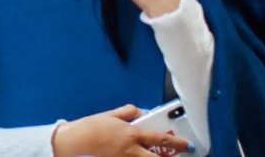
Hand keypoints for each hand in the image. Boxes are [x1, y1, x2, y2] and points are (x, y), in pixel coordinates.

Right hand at [51, 105, 190, 156]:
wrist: (77, 141)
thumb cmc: (93, 127)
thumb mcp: (113, 114)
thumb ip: (130, 111)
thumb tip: (142, 112)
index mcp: (132, 134)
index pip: (161, 139)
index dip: (178, 142)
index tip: (188, 145)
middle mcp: (131, 149)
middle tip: (181, 154)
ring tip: (163, 156)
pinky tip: (143, 155)